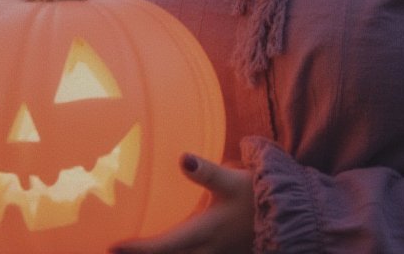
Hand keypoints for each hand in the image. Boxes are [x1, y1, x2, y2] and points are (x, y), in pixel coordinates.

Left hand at [109, 153, 253, 253]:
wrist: (291, 216)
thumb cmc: (259, 195)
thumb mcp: (233, 181)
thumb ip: (206, 171)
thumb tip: (182, 158)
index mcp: (205, 233)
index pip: (164, 247)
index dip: (137, 250)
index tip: (112, 247)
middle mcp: (207, 251)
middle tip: (116, 251)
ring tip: (138, 251)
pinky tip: (171, 250)